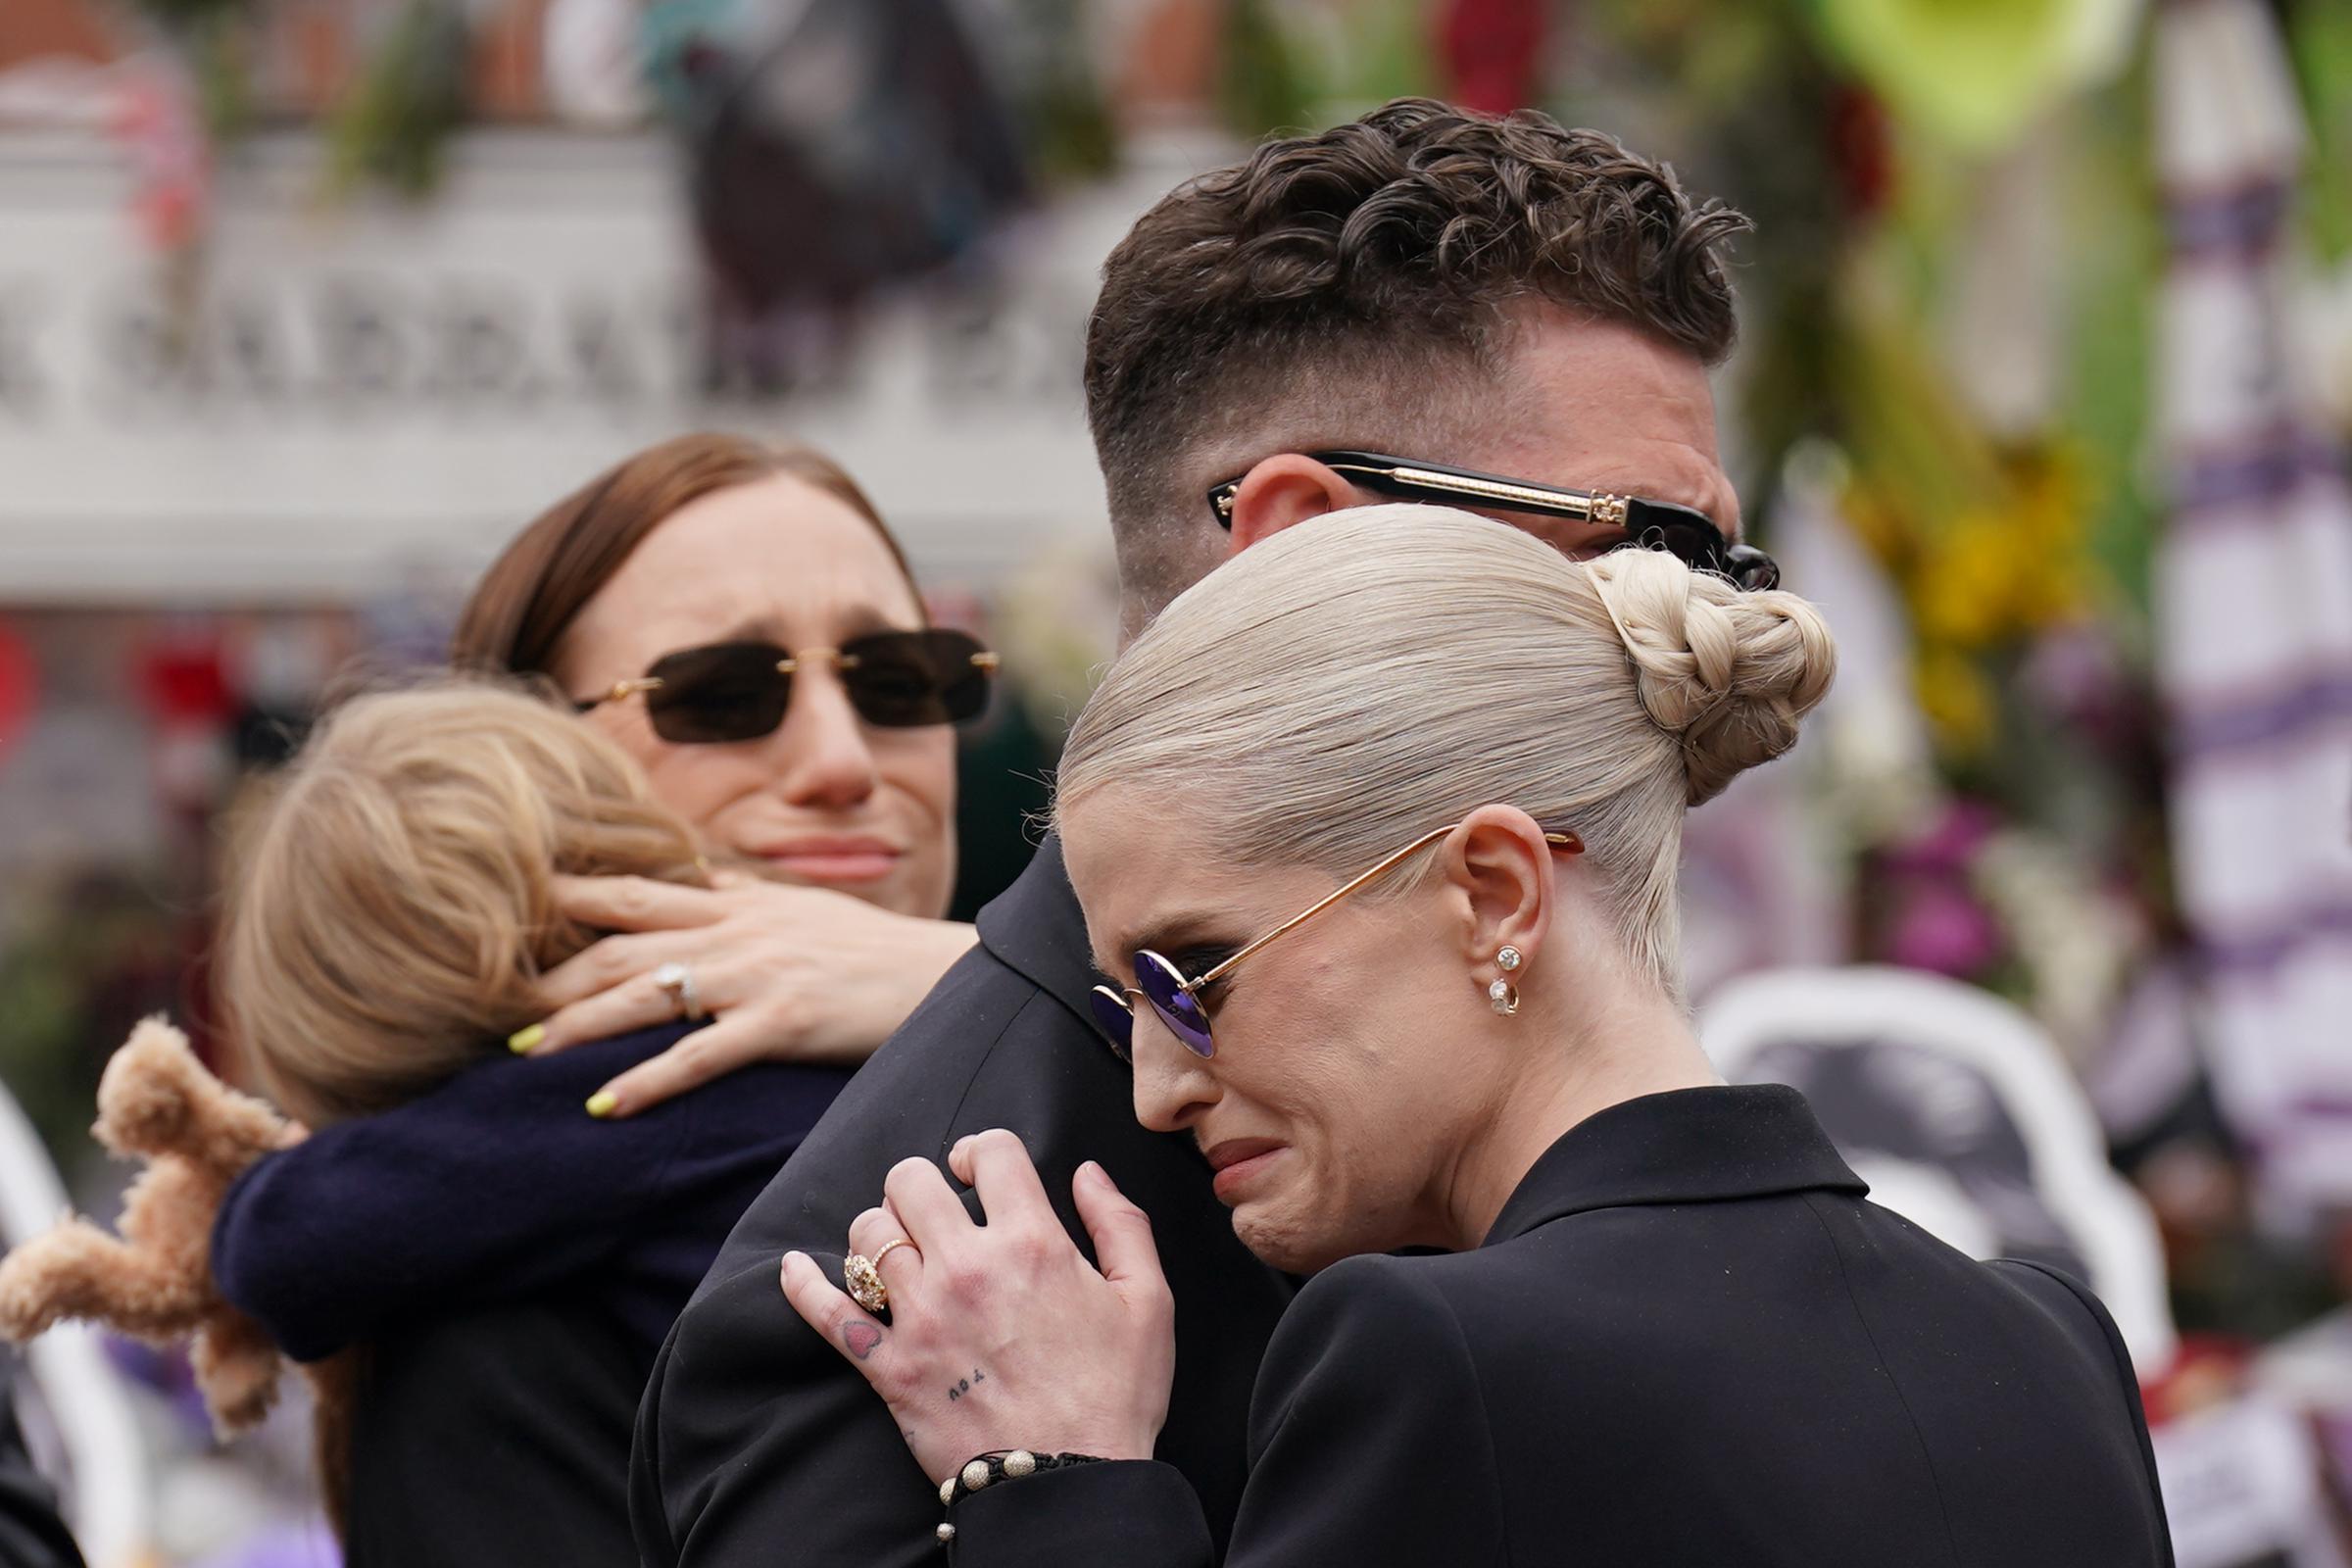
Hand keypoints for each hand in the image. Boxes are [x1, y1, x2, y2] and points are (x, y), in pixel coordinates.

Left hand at [516, 870, 976, 1116]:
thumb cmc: (869, 949)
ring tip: (522, 1056)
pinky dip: (648, 1081)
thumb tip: (690, 876)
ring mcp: (757, 975)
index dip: (561, 903)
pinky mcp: (785, 1021)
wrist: (942, 974)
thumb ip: (738, 894)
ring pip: (646, 995)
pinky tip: (606, 1105)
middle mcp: (735, 930)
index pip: (630, 893)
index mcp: (735, 902)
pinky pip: (701, 1055)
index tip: (498, 920)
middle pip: (619, 946)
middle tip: (488, 1008)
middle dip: (548, 976)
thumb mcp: (798, 907)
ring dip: (577, 1027)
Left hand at [779, 1129, 1174, 1485]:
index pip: (991, 1151)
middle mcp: (967, 1268)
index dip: (983, 1149)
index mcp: (1032, 1243)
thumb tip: (1086, 1172)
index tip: (981, 1171)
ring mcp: (920, 1317)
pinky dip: (803, 1285)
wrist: (1069, 1485)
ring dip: (880, 1230)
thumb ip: (1121, 1224)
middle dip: (921, 1183)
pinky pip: (826, 1313)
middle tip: (936, 1209)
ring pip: (868, 1235)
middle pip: (910, 1180)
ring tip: (898, 1247)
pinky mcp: (889, 1367)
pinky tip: (795, 1266)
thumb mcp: (1148, 1301)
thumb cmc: (1116, 1396)